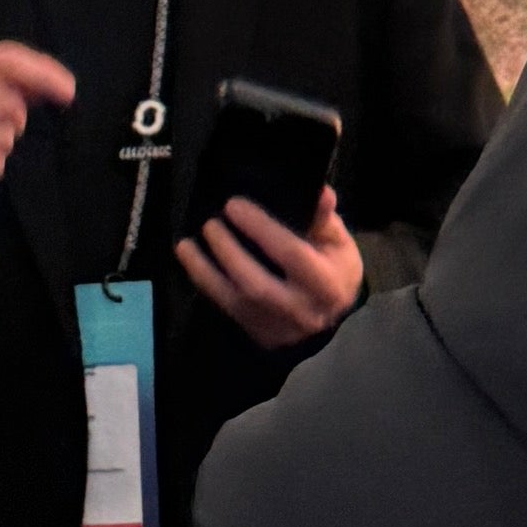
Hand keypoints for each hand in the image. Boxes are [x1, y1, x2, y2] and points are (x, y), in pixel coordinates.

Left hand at [178, 182, 363, 354]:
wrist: (332, 316)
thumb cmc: (335, 269)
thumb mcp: (339, 243)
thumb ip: (324, 219)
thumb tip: (319, 191)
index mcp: (327, 284)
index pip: (291, 255)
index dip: (260, 229)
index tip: (234, 205)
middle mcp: (301, 310)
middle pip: (256, 283)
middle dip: (228, 251)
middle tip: (210, 223)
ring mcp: (277, 328)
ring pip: (235, 301)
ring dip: (205, 271)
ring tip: (187, 244)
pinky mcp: (259, 334)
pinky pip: (226, 309)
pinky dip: (206, 284)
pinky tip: (191, 262)